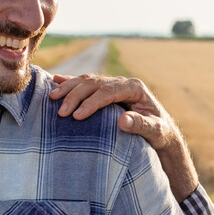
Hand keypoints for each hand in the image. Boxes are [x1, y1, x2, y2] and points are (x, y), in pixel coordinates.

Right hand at [50, 74, 198, 200]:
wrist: (161, 132)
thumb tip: (123, 121)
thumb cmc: (159, 133)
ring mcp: (112, 85)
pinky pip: (85, 84)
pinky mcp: (105, 91)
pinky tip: (55, 81)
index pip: (109, 91)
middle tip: (61, 112)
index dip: (92, 102)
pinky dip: (70, 82)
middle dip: (76, 95)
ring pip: (87, 81)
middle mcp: (122, 82)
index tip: (78, 116)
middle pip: (94, 83)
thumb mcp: (155, 131)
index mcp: (135, 88)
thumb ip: (141, 125)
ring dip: (68, 88)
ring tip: (52, 98)